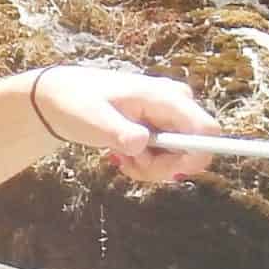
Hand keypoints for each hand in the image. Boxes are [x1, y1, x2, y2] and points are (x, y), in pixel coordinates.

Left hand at [30, 65, 217, 184]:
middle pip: (193, 151)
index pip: (207, 130)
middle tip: (128, 161)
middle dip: (161, 166)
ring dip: (149, 167)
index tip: (166, 172)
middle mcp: (176, 104)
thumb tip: (142, 144)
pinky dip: (144, 164)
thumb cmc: (75, 102)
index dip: (195, 157)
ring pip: (179, 159)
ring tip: (120, 154)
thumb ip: (118, 132)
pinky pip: (166, 157)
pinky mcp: (163, 128)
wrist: (61, 98)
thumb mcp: (92, 119)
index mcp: (165, 96)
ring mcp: (170, 117)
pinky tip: (123, 154)